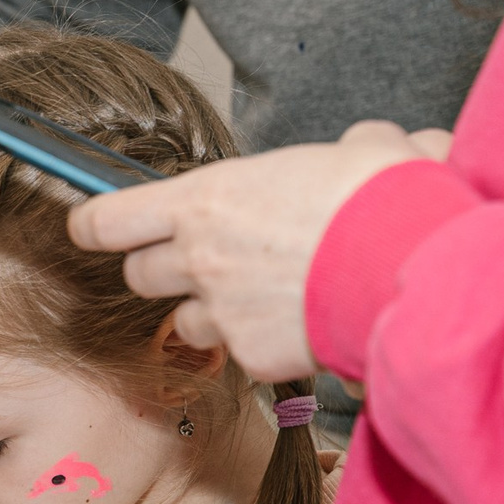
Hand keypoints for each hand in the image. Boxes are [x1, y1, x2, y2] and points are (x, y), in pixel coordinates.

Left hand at [69, 121, 436, 380]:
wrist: (415, 264)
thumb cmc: (386, 200)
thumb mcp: (361, 150)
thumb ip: (341, 152)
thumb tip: (364, 148)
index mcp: (207, 201)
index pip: (110, 219)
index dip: (93, 224)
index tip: (88, 225)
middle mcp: (201, 259)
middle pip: (139, 274)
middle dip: (159, 268)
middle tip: (197, 259)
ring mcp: (223, 312)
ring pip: (184, 320)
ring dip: (207, 310)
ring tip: (256, 295)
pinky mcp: (253, 356)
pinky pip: (239, 352)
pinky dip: (259, 342)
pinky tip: (297, 324)